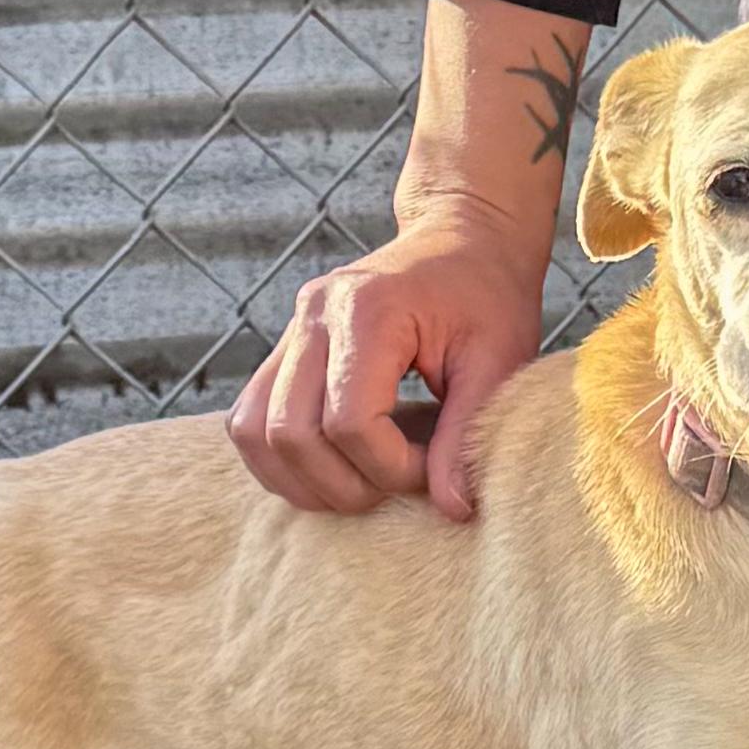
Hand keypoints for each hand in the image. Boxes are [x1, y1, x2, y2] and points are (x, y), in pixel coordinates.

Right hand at [228, 197, 545, 520]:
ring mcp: (291, 331)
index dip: (390, 468)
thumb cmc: (487, 296)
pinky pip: (249, 420)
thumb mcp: (498, 361)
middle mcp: (314, 316)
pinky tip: (330, 470)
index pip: (350, 423)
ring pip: (255, 432)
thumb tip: (450, 508)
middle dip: (344, 484)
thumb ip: (467, 435)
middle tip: (397, 484)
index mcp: (366, 310)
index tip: (431, 469)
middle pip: (291, 434)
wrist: (462, 239)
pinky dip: (280, 461)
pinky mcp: (283, 350)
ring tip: (361, 485)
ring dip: (303, 481)